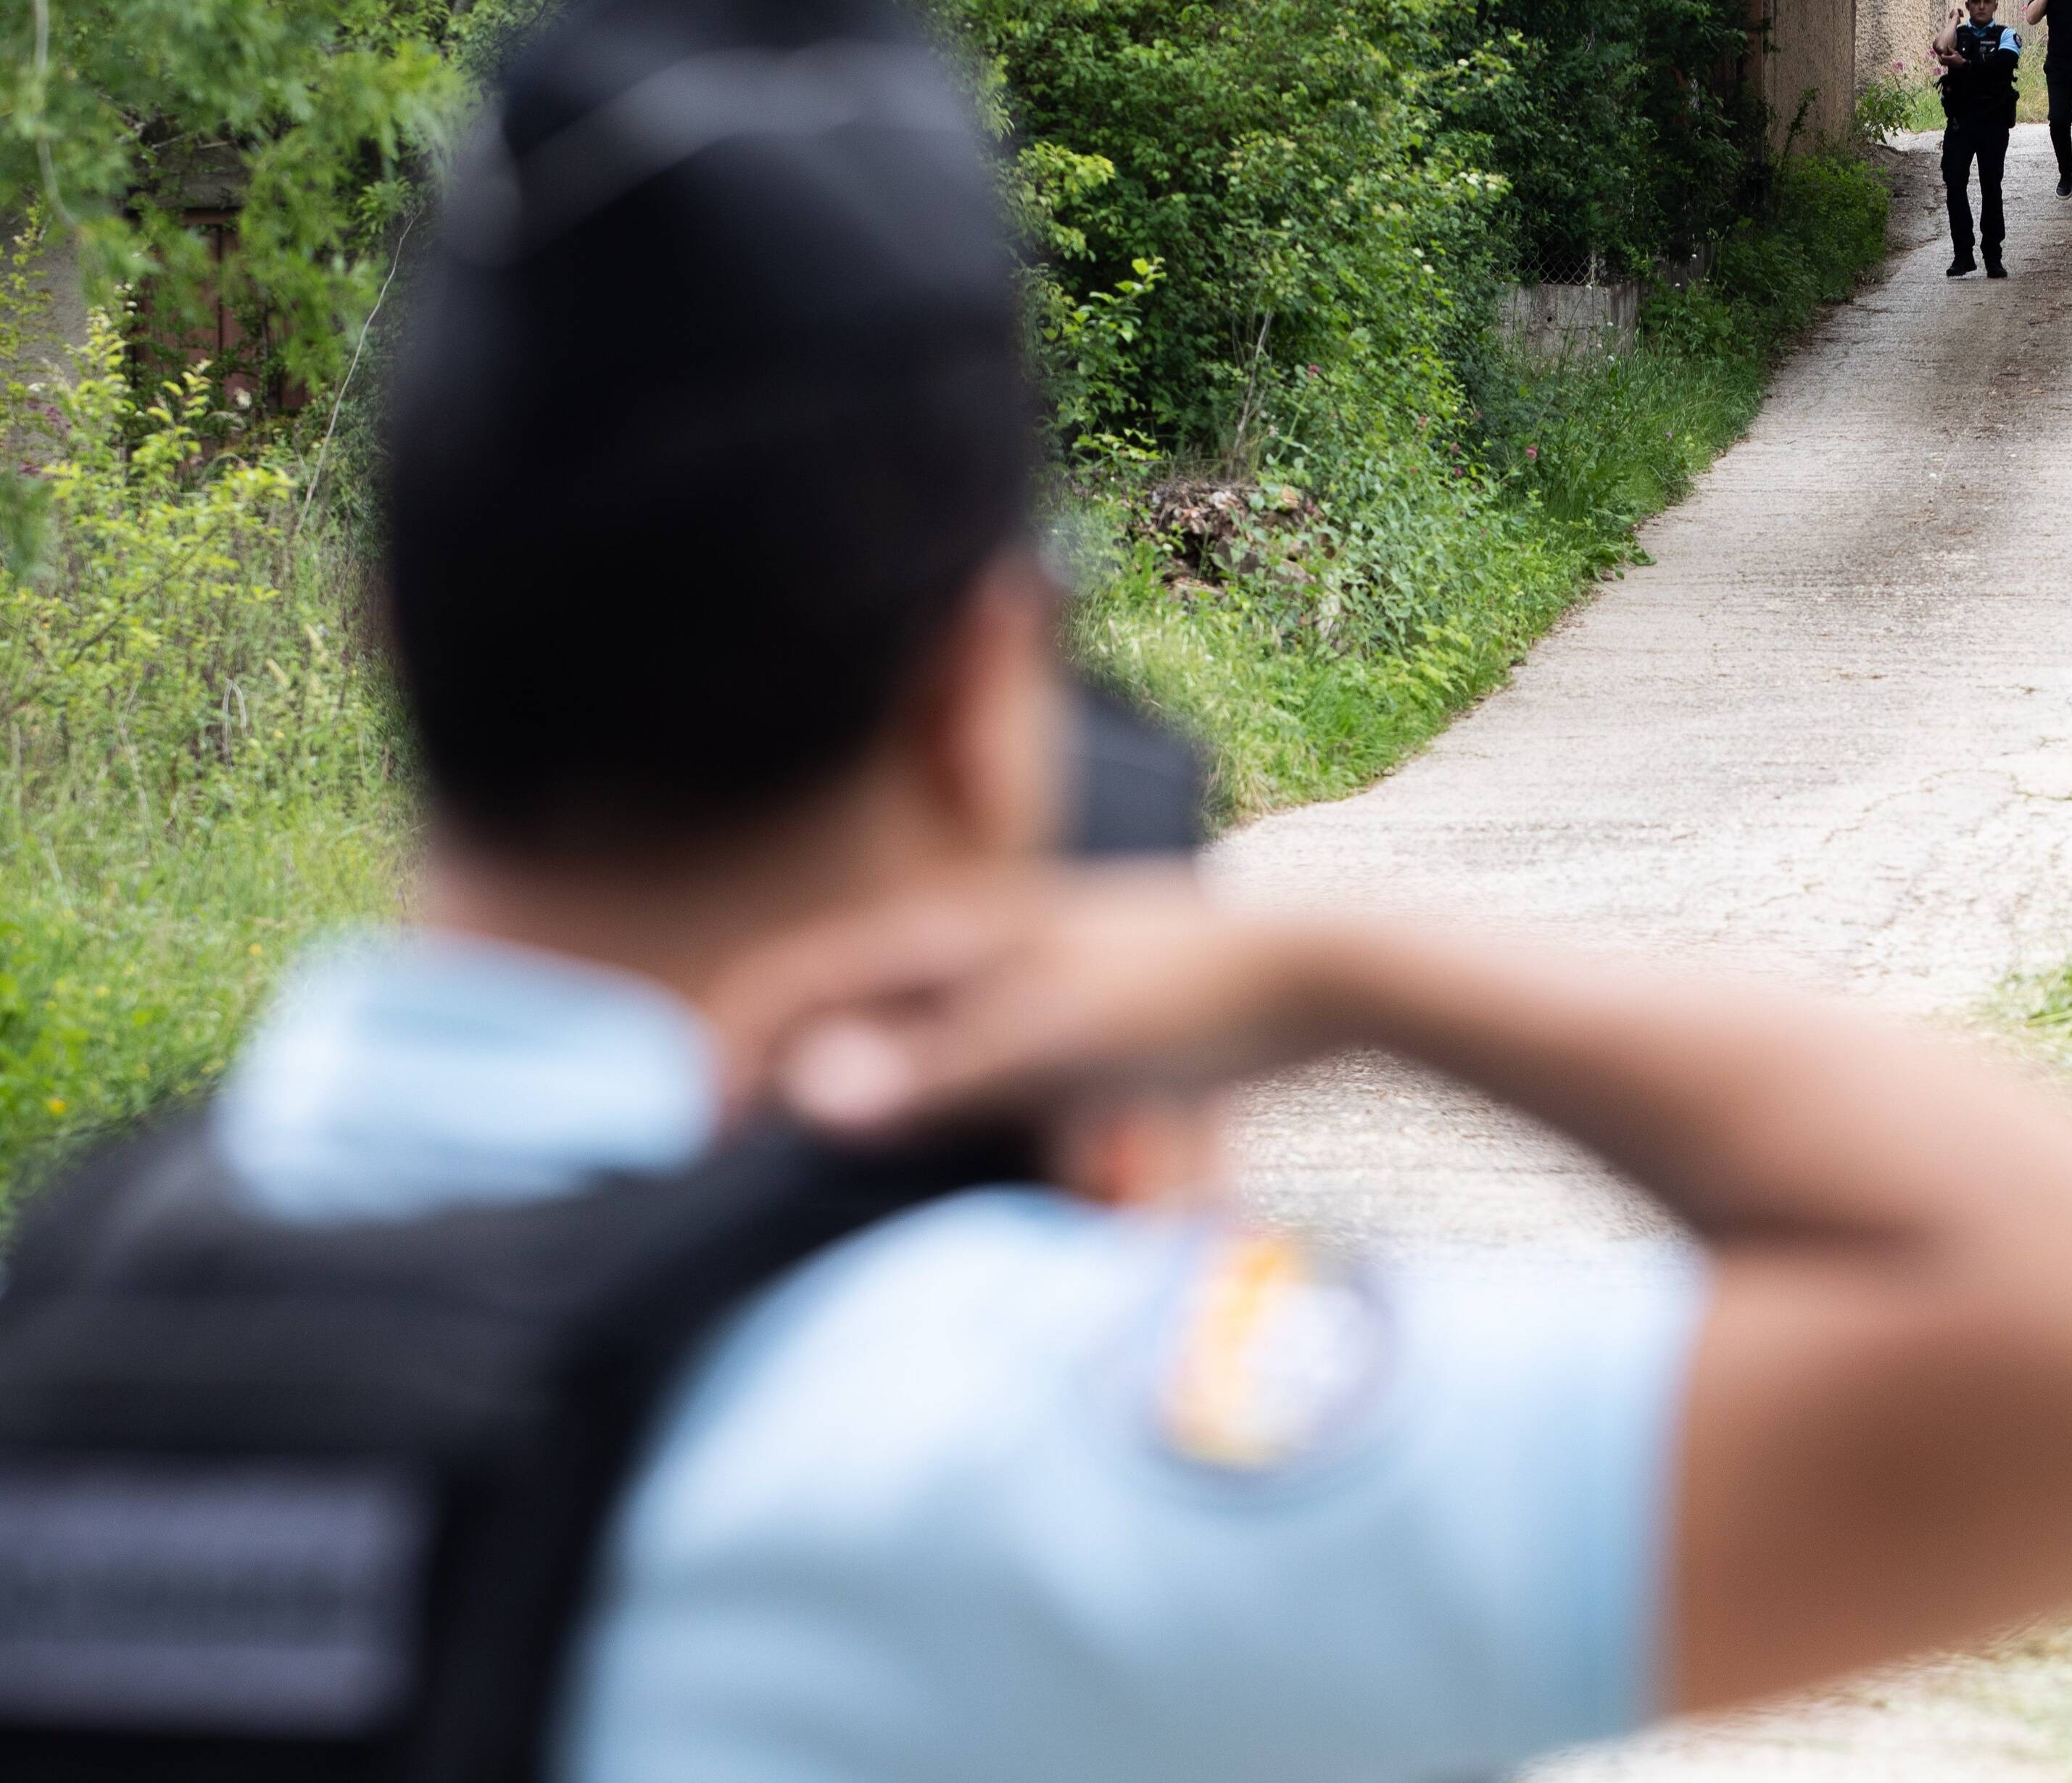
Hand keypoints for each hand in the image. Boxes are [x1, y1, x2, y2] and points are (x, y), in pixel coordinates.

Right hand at [715, 866, 1336, 1134]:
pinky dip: (936, 1124)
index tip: (685, 1150)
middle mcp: (964, 951)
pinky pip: (965, 1080)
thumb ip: (930, 1073)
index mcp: (940, 937)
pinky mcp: (1063, 1029)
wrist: (1321, 977)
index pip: (784, 986)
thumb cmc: (1185, 998)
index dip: (721, 1060)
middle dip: (777, 1091)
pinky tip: (945, 1187)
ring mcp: (1014, 986)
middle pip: (831, 1020)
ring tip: (816, 1200)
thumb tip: (804, 1095)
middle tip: (733, 1188)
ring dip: (861, 1113)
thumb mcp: (1050, 1042)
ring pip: (899, 1053)